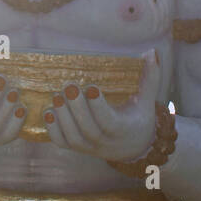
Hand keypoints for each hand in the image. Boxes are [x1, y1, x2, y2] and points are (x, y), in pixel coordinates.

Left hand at [43, 51, 159, 161]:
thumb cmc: (138, 117)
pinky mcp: (78, 149)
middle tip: (68, 86)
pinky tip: (49, 112)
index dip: (98, 106)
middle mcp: (106, 142)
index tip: (91, 86)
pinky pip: (63, 144)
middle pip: (89, 130)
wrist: (133, 147)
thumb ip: (150, 76)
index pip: (109, 122)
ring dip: (63, 118)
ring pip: (74, 139)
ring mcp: (90, 147)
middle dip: (77, 108)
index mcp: (124, 129)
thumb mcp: (146, 99)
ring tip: (56, 96)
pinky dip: (53, 130)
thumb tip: (151, 51)